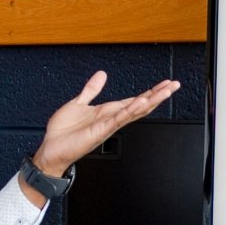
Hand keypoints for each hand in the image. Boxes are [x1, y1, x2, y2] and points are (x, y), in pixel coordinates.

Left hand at [31, 71, 181, 177]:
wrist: (52, 150)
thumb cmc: (63, 133)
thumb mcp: (77, 103)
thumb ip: (91, 89)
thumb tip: (101, 75)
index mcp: (107, 111)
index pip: (134, 99)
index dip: (150, 91)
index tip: (164, 84)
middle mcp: (111, 118)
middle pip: (140, 105)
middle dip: (158, 95)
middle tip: (174, 85)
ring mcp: (108, 125)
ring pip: (135, 111)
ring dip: (151, 101)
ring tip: (165, 91)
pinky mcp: (101, 130)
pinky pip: (119, 118)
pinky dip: (131, 109)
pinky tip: (141, 101)